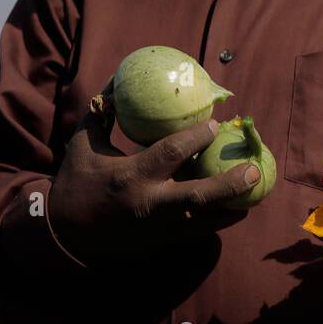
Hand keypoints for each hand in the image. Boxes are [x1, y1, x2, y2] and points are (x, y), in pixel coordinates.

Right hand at [47, 85, 260, 265]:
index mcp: (131, 176)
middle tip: (253, 169)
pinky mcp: (164, 242)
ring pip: (206, 221)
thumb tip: (117, 81)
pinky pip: (199, 232)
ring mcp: (160, 228)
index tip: (215, 124)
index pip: (171, 153)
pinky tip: (240, 209)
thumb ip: (103, 113)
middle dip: (229, 184)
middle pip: (199, 197)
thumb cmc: (76, 184)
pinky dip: (220, 221)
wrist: (65, 237)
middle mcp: (150, 204)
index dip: (196, 137)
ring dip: (233, 206)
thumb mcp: (83, 145)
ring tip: (257, 190)